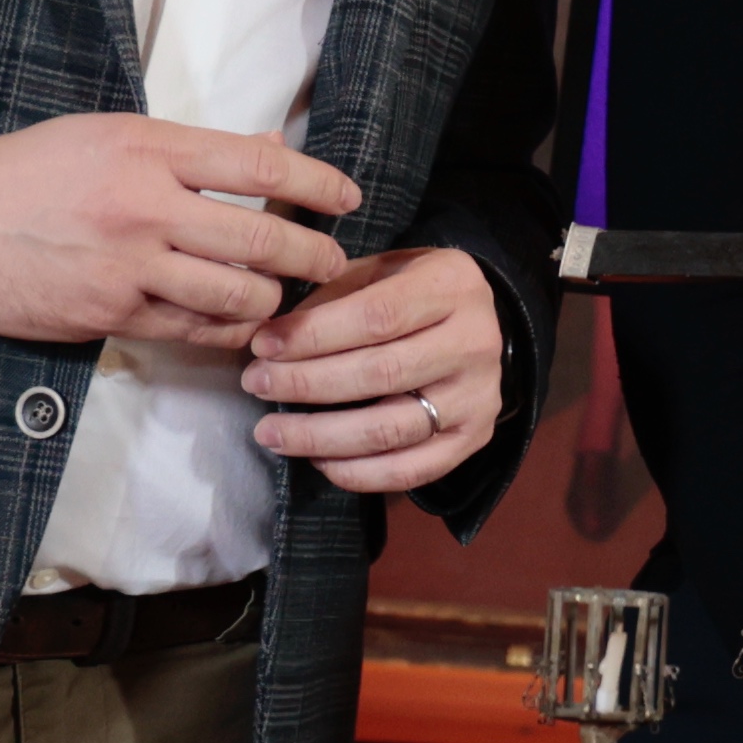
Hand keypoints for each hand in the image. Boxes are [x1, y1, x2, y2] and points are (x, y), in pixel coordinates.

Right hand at [0, 120, 352, 346]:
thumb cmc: (29, 170)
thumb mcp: (110, 134)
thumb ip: (191, 148)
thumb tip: (270, 149)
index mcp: (148, 148)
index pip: (261, 167)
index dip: (319, 186)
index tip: (348, 199)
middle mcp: (145, 205)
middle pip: (263, 237)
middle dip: (314, 256)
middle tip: (333, 263)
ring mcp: (128, 265)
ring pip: (237, 294)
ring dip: (273, 301)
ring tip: (282, 298)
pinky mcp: (109, 313)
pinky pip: (194, 332)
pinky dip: (229, 332)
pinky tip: (241, 327)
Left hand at [240, 245, 502, 496]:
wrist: (485, 325)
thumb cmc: (414, 293)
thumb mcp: (380, 270)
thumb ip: (333, 294)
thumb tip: (273, 338)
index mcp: (452, 287)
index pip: (377, 317)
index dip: (314, 335)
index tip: (263, 346)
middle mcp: (475, 342)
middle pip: (381, 373)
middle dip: (306, 384)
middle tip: (256, 385)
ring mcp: (478, 396)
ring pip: (391, 428)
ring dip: (320, 436)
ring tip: (271, 433)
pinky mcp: (475, 438)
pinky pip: (411, 470)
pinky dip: (358, 473)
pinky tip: (317, 460)